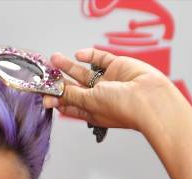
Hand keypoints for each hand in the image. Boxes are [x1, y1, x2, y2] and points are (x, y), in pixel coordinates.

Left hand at [43, 47, 183, 132]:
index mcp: (91, 111)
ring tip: (55, 59)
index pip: (69, 105)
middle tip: (46, 74)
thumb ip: (72, 95)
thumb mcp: (89, 102)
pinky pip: (101, 59)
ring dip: (69, 66)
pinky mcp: (117, 67)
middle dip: (59, 81)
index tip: (43, 94)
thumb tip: (55, 94)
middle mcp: (98, 97)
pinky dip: (90, 56)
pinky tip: (79, 55)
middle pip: (74, 88)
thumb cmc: (121, 108)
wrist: (148, 98)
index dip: (56, 99)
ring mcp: (108, 82)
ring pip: (84, 72)